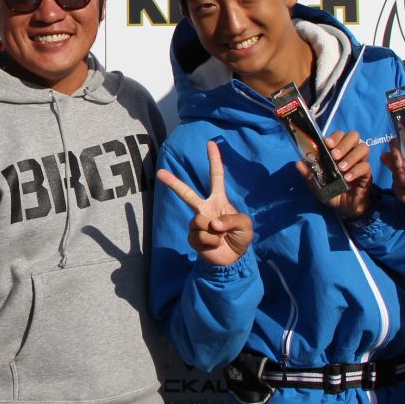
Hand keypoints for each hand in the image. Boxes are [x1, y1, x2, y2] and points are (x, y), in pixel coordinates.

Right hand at [158, 140, 253, 265]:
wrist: (232, 260)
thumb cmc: (240, 238)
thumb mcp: (245, 226)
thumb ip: (232, 219)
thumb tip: (213, 223)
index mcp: (218, 200)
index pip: (216, 177)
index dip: (214, 160)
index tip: (210, 143)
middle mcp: (205, 209)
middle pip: (187, 194)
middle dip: (172, 183)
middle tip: (159, 172)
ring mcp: (197, 223)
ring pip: (200, 222)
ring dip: (214, 233)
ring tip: (221, 238)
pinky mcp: (193, 238)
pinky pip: (200, 237)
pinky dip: (211, 243)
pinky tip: (214, 246)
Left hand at [300, 129, 374, 219]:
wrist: (344, 207)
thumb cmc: (330, 190)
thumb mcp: (316, 184)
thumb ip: (308, 174)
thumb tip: (298, 163)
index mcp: (338, 150)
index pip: (340, 134)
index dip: (335, 136)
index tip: (327, 144)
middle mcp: (350, 152)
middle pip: (354, 136)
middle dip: (344, 143)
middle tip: (334, 156)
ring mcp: (360, 162)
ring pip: (363, 148)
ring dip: (351, 156)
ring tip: (340, 168)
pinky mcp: (366, 173)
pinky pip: (365, 166)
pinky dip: (355, 171)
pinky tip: (347, 178)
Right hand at [380, 147, 404, 228]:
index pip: (400, 148)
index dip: (395, 145)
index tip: (396, 142)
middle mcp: (403, 167)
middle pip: (391, 159)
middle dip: (393, 157)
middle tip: (399, 160)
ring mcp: (400, 180)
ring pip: (394, 173)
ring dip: (397, 172)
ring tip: (404, 174)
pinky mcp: (401, 192)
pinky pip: (398, 187)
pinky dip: (401, 185)